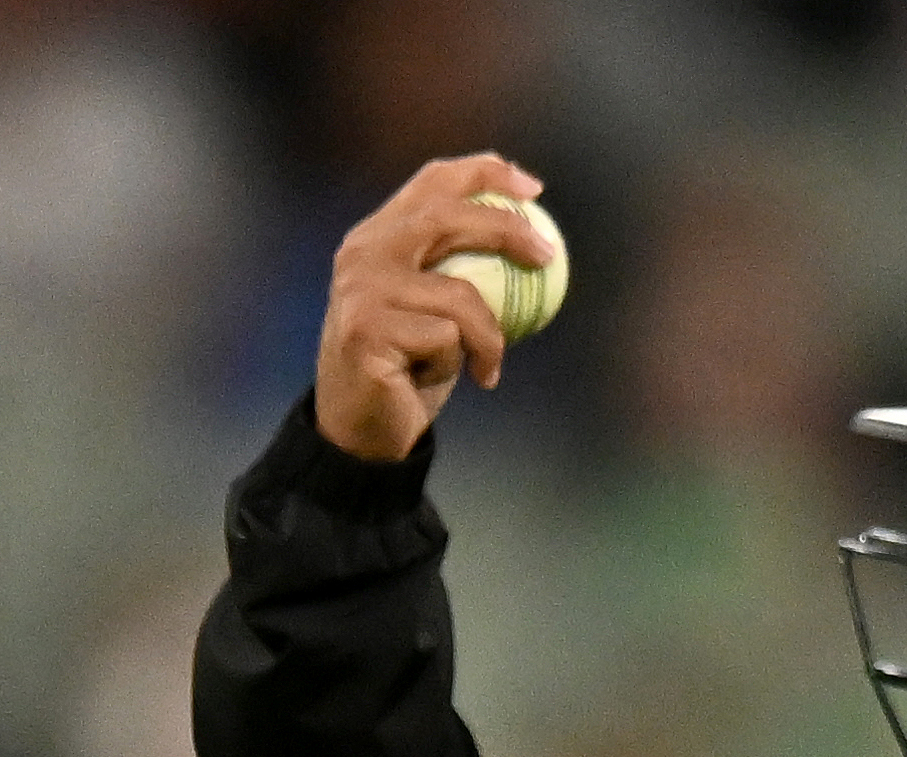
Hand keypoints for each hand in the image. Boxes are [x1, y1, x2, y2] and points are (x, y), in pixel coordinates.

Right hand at [315, 153, 552, 462]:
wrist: (360, 431)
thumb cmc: (408, 368)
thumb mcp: (432, 306)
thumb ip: (457, 265)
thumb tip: (532, 232)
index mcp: (377, 236)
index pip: (434, 182)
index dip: (486, 174)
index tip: (534, 190)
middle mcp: (362, 255)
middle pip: (446, 218)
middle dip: (506, 229)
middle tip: (546, 255)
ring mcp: (361, 293)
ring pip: (458, 294)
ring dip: (487, 336)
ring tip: (486, 364)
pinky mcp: (366, 333)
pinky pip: (447, 339)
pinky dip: (459, 364)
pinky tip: (432, 383)